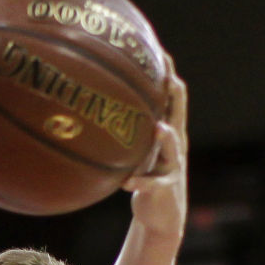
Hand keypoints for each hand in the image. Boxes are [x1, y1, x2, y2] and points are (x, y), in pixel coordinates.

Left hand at [125, 63, 187, 239]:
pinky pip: (151, 184)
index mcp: (166, 131)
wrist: (160, 214)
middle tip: (171, 76)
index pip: (170, 98)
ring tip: (159, 128)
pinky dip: (140, 181)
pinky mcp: (164, 188)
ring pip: (173, 149)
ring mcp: (172, 166)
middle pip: (178, 115)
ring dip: (166, 139)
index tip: (160, 51)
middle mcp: (174, 145)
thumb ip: (123, 128)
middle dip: (176, 95)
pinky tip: (127, 181)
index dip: (167, 75)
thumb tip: (86, 104)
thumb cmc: (142, 173)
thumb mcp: (134, 149)